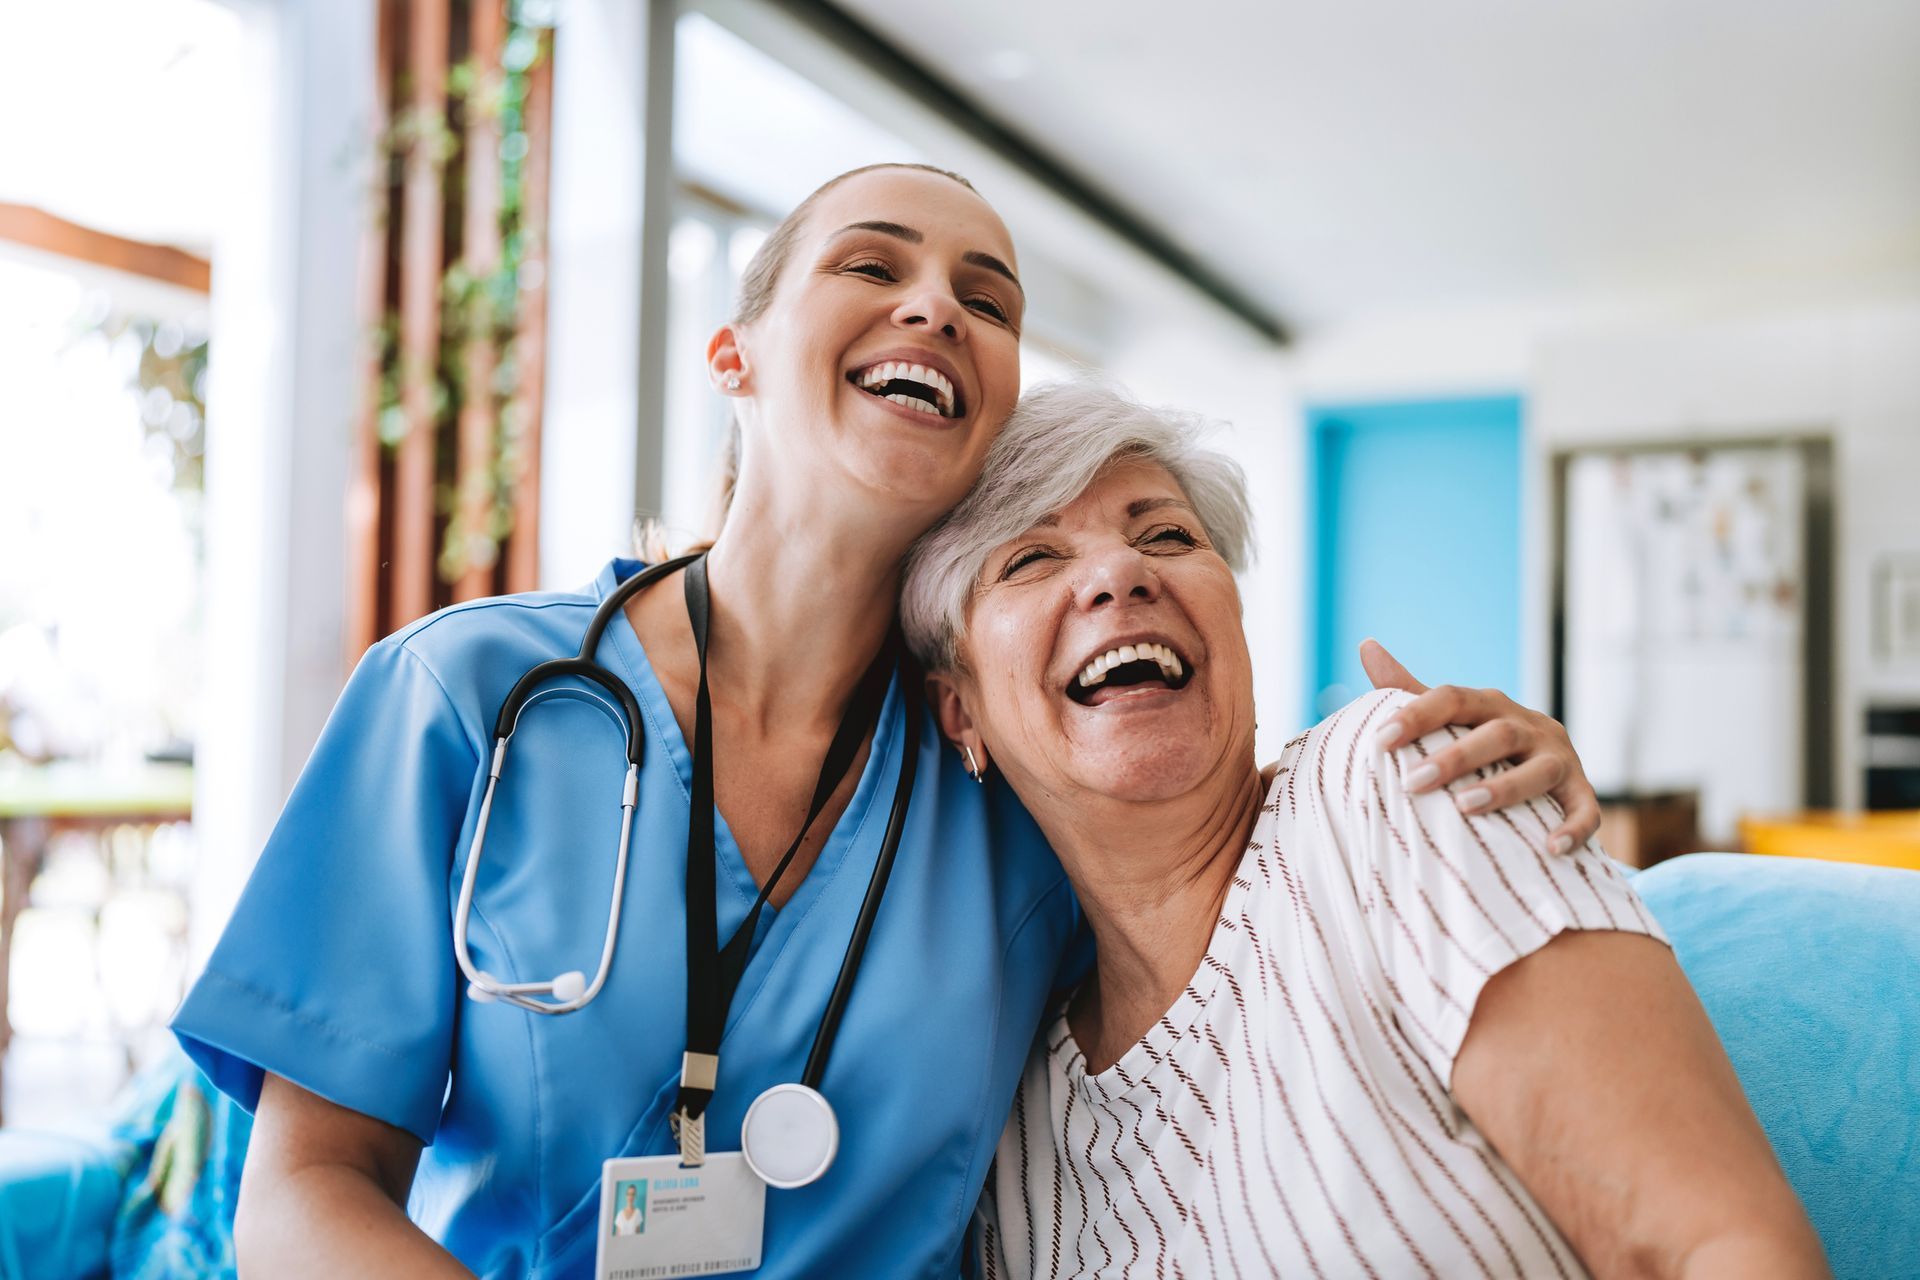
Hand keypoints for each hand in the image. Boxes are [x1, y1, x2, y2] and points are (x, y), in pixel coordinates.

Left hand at [1360, 639, 1599, 856]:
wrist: (1547, 774)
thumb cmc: (1482, 744)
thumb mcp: (1450, 717)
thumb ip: (1410, 689)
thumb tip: (1366, 645)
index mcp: (1491, 705)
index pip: (1453, 699)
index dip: (1417, 716)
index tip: (1380, 740)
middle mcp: (1529, 726)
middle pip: (1496, 734)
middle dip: (1454, 758)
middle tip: (1413, 783)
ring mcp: (1560, 758)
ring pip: (1539, 770)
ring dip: (1504, 788)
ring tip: (1465, 807)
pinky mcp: (1581, 792)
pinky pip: (1586, 810)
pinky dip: (1572, 828)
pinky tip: (1551, 848)